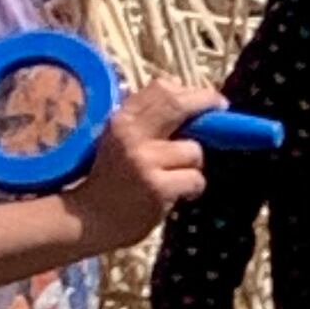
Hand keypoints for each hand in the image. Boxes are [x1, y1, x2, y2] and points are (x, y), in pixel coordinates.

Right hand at [72, 78, 213, 249]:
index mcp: (121, 119)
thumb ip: (147, 123)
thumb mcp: (117, 140)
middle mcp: (131, 135)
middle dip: (206, 103)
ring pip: (194, 151)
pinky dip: (192, 188)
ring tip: (175, 175)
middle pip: (178, 105)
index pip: (160, 89)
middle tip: (220, 110)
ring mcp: (145, 161)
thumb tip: (191, 104)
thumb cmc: (110, 179)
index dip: (190, 92)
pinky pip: (195, 179)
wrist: (89, 218)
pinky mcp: (158, 188)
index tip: (206, 99)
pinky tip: (176, 194)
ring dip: (192, 164)